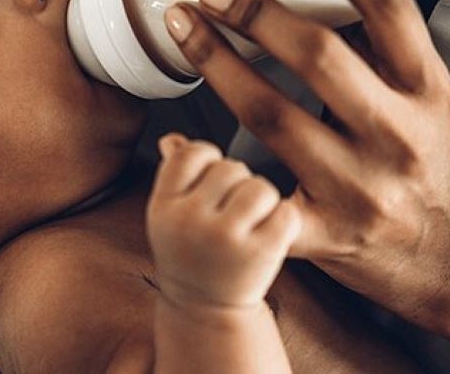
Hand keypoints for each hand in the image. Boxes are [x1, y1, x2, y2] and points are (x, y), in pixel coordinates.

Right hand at [147, 134, 300, 310]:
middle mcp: (189, 221)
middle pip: (230, 167)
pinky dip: (285, 221)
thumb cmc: (191, 255)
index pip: (191, 154)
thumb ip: (174, 177)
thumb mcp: (170, 216)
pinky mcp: (260, 254)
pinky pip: (286, 213)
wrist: (205, 311)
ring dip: (264, 200)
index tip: (212, 178)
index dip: (208, 158)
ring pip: (260, 187)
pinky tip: (269, 235)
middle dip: (238, 182)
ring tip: (252, 221)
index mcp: (163, 206)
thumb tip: (171, 139)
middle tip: (232, 210)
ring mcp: (225, 238)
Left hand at [162, 0, 449, 326]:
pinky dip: (209, 164)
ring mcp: (361, 186)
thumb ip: (381, 50)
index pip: (385, 1)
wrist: (449, 261)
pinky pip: (253, 191)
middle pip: (318, 55)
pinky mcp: (325, 232)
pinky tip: (177, 140)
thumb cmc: (428, 165)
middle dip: (255, 13)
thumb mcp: (427, 100)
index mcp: (427, 87)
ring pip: (272, 114)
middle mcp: (398, 133)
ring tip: (182, 29)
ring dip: (217, 65)